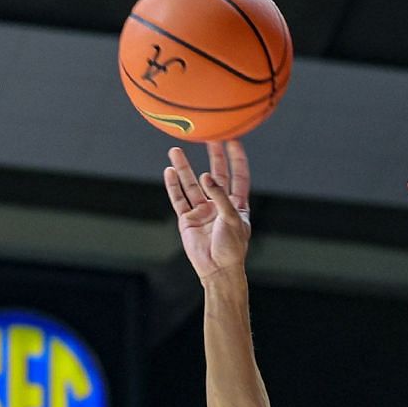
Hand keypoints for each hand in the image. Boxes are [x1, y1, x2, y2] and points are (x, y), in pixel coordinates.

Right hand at [165, 140, 250, 280]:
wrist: (217, 270)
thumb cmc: (231, 247)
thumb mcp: (232, 218)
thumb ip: (220, 196)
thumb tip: (206, 175)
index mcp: (237, 204)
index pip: (238, 175)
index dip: (236, 158)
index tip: (232, 139)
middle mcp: (219, 204)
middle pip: (216, 174)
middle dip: (212, 156)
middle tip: (206, 136)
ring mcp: (202, 211)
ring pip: (192, 184)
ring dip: (184, 168)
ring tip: (175, 150)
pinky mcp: (188, 219)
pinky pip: (179, 199)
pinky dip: (173, 186)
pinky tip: (169, 172)